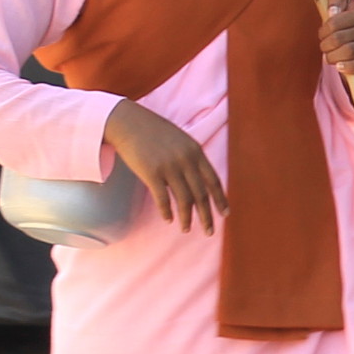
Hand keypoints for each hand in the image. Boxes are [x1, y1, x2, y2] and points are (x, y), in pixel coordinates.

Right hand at [102, 98, 227, 234]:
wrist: (128, 122)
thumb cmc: (155, 132)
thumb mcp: (181, 140)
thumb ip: (193, 158)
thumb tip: (201, 180)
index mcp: (196, 151)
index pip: (213, 180)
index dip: (220, 199)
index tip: (225, 214)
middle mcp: (186, 160)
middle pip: (201, 194)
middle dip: (207, 216)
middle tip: (210, 231)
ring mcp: (169, 167)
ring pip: (184, 200)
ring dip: (187, 218)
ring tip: (187, 229)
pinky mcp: (151, 173)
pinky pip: (162, 198)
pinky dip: (167, 211)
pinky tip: (169, 220)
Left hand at [320, 0, 353, 79]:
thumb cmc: (346, 22)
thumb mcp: (343, 4)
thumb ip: (337, 0)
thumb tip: (333, 11)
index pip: (334, 23)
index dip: (323, 30)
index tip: (323, 33)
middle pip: (338, 39)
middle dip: (325, 44)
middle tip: (324, 46)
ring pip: (347, 52)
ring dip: (332, 56)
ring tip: (329, 55)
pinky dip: (347, 67)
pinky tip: (339, 66)